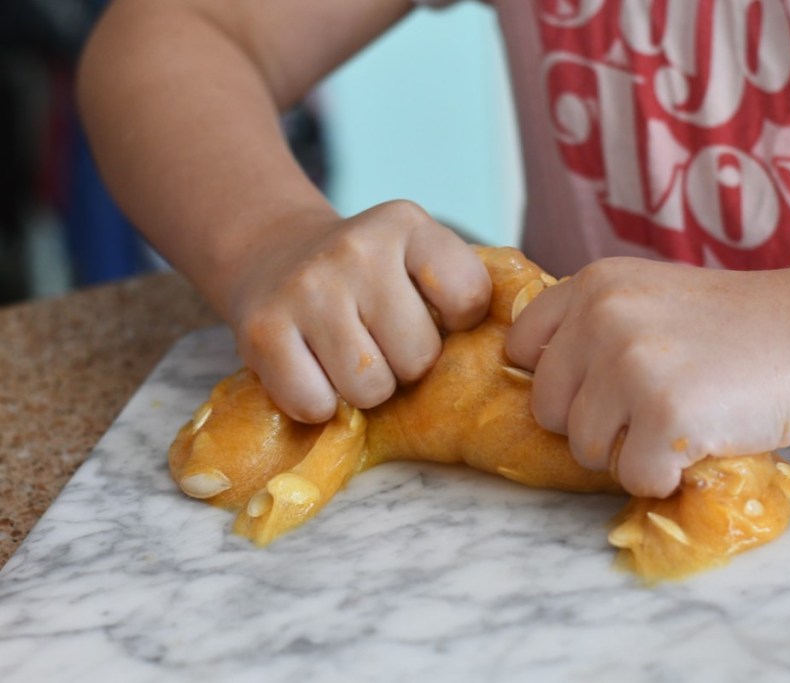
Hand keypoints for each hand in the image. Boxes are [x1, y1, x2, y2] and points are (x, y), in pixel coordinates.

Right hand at [227, 200, 490, 422]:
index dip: (454, 321)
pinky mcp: (262, 329)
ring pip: (370, 388)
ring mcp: (306, 287)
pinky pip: (315, 404)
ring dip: (363, 388)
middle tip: (379, 341)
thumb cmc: (366, 276)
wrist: (271, 253)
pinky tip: (311, 368)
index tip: (428, 312)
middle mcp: (357, 248)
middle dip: (405, 364)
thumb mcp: (416, 256)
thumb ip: (461, 289)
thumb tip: (515, 353)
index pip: (469, 297)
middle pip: (418, 357)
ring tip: (346, 355)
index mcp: (407, 224)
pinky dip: (317, 403)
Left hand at [505, 257, 789, 497]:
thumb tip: (537, 385)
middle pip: (546, 409)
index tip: (596, 389)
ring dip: (631, 452)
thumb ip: (595, 328)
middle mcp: (602, 318)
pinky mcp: (664, 415)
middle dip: (592, 424)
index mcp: (594, 285)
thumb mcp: (651, 299)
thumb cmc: (737, 327)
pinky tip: (701, 441)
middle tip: (650, 411)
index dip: (556, 380)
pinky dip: (665, 476)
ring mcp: (631, 365)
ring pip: (586, 449)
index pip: (520, 348)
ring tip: (683, 420)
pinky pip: (634, 477)